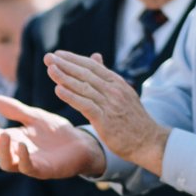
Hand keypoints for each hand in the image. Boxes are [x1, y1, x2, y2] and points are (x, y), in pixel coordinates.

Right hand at [0, 95, 104, 178]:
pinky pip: (28, 168)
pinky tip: (22, 145)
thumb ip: (16, 110)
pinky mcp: (44, 170)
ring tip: (3, 134)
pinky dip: (23, 158)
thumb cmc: (57, 132)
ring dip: (3, 150)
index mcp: (14, 141)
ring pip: (7, 163)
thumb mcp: (35, 117)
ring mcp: (29, 163)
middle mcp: (18, 154)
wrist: (82, 143)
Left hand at [46, 50, 165, 166]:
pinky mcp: (106, 120)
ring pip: (84, 87)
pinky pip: (86, 105)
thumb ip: (106, 75)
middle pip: (86, 74)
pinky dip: (71, 97)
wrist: (148, 141)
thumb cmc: (132, 118)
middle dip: (65, 64)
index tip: (57, 53)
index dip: (74, 59)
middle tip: (47, 57)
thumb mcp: (122, 92)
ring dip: (65, 77)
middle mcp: (114, 90)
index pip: (92, 66)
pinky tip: (58, 90)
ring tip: (50, 69)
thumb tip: (95, 56)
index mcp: (117, 83)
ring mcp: (110, 104)